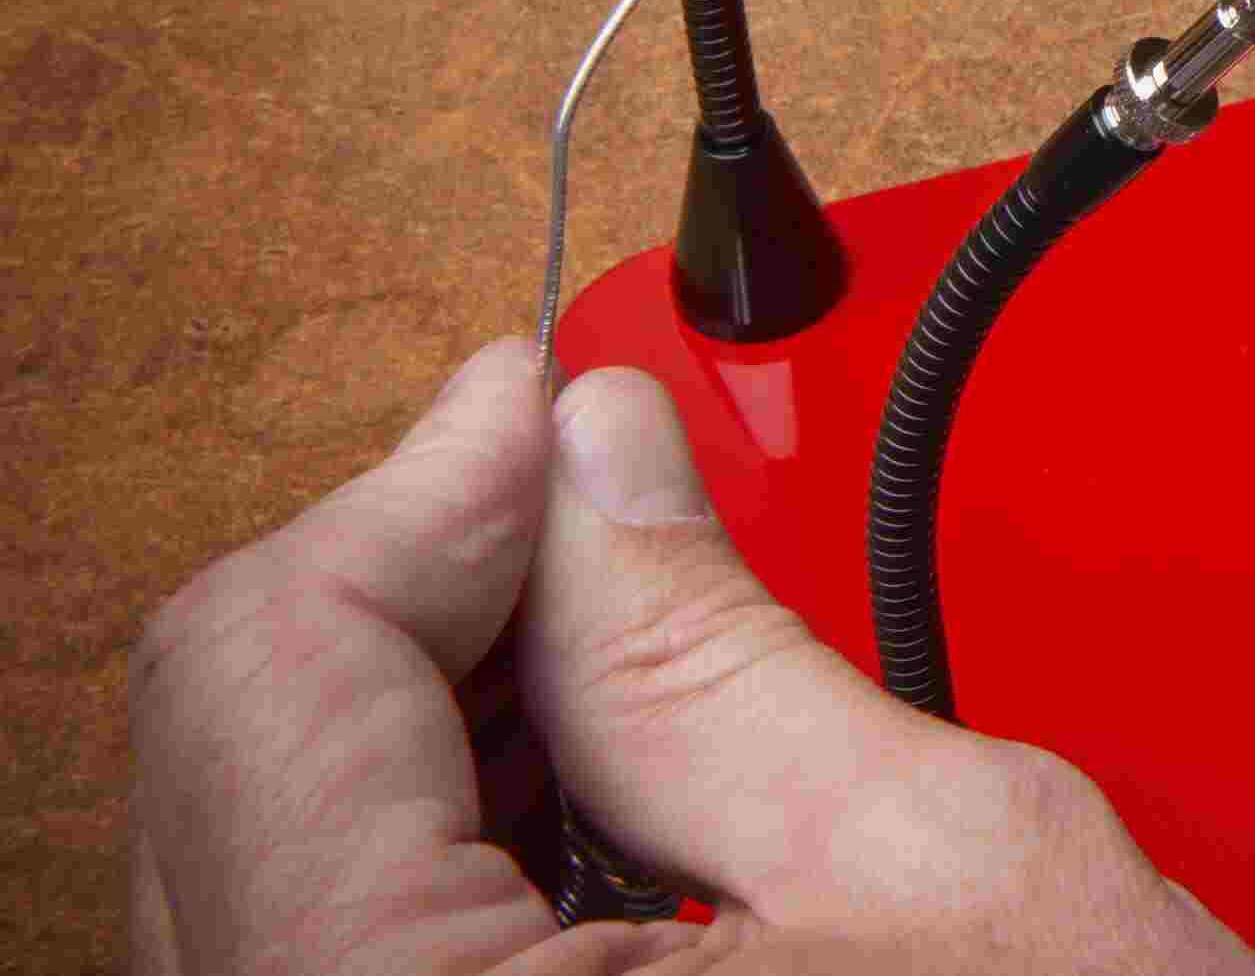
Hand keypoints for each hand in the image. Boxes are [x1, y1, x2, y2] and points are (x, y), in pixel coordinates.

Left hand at [129, 341, 1254, 974]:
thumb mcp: (946, 870)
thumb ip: (712, 644)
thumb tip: (591, 455)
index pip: (271, 670)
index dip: (427, 491)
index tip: (552, 401)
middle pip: (242, 760)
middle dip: (439, 604)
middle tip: (618, 512)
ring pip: (268, 862)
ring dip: (443, 733)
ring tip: (643, 677)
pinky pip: (334, 962)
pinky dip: (450, 866)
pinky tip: (609, 830)